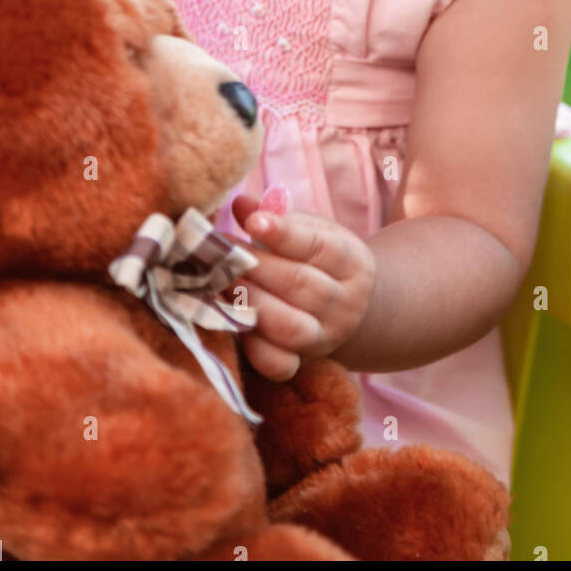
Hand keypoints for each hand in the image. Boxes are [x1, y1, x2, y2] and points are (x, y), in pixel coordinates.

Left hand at [226, 190, 376, 382]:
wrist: (346, 309)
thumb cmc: (318, 260)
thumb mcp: (310, 232)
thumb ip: (277, 218)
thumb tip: (241, 204)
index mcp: (352, 262)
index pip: (320, 246)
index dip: (284, 234)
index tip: (252, 222)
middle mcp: (345, 303)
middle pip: (299, 284)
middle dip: (254, 266)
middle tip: (218, 251)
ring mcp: (325, 337)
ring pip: (288, 326)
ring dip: (248, 302)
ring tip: (218, 282)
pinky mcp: (303, 364)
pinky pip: (279, 365)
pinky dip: (253, 348)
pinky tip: (232, 322)